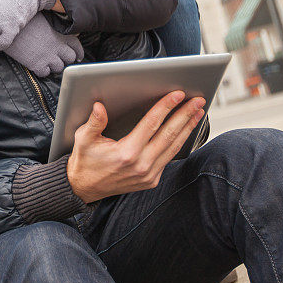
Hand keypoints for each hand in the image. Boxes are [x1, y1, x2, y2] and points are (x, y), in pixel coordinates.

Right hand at [3, 13, 83, 76]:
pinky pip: (45, 73)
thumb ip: (56, 26)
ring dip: (53, 66)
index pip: (76, 45)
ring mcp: (48, 56)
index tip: (77, 57)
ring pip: (59, 68)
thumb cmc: (26, 20)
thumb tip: (64, 32)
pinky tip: (36, 65)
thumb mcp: (44, 19)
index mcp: (60, 33)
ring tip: (46, 61)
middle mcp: (57, 46)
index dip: (78, 53)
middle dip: (66, 60)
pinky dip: (42, 71)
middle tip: (59, 59)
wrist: (9, 26)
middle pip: (70, 58)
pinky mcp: (37, 64)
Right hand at [66, 91, 205, 202]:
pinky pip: (169, 157)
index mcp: (126, 152)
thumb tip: (99, 106)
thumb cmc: (85, 160)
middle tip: (197, 100)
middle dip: (185, 115)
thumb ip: (94, 122)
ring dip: (187, 128)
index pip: (152, 124)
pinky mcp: (152, 180)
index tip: (177, 94)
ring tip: (198, 112)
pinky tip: (185, 130)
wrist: (85, 188)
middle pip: (169, 134)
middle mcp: (141, 165)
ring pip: (174, 147)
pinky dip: (179, 142)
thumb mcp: (84, 139)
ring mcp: (149, 175)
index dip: (166, 107)